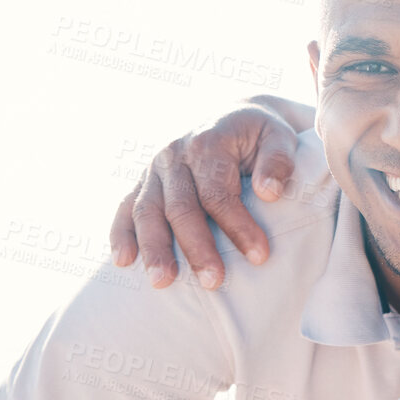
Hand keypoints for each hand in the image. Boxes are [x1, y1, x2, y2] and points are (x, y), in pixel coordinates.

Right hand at [110, 103, 301, 289]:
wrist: (233, 118)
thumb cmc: (260, 135)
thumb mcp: (279, 136)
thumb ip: (278, 161)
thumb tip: (269, 193)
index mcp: (208, 143)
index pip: (217, 192)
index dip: (237, 225)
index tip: (259, 256)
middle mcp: (174, 155)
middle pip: (180, 207)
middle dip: (196, 247)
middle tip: (213, 281)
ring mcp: (154, 169)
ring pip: (146, 211)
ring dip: (153, 248)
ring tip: (163, 281)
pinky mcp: (144, 182)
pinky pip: (125, 207)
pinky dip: (120, 234)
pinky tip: (122, 261)